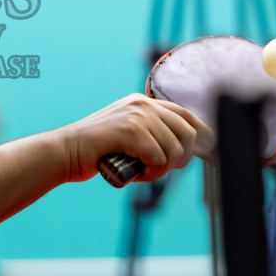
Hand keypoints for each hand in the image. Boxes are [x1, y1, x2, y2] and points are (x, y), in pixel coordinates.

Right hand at [59, 93, 207, 184]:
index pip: (187, 116)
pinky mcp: (130, 130)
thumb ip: (152, 134)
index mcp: (143, 102)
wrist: (65, 152)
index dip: (203, 136)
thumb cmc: (97, 151)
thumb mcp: (129, 135)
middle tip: (162, 170)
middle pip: (188, 132)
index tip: (209, 153)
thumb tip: (187, 150)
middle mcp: (143, 104)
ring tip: (143, 171)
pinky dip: (151, 173)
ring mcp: (136, 115)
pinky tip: (135, 172)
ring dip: (163, 169)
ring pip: (175, 148)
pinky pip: (159, 158)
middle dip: (182, 158)